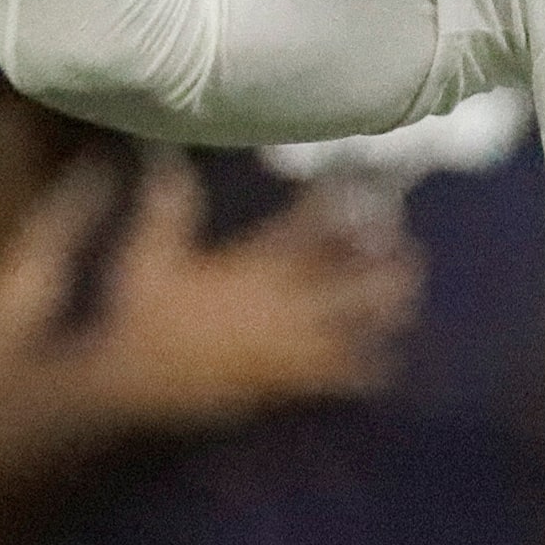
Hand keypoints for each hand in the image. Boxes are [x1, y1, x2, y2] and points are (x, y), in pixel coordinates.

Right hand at [73, 150, 421, 426]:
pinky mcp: (288, 382)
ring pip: (356, 326)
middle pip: (353, 278)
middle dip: (385, 264)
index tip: (364, 189)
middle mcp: (285, 301)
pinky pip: (339, 379)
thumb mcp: (150, 254)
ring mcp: (292, 345)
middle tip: (411, 250)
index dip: (339, 206)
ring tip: (408, 303)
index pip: (308, 226)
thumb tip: (173, 160)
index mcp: (256, 264)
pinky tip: (384, 368)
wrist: (134, 384)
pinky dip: (364, 372)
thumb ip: (169, 207)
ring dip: (384, 313)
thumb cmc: (142, 316)